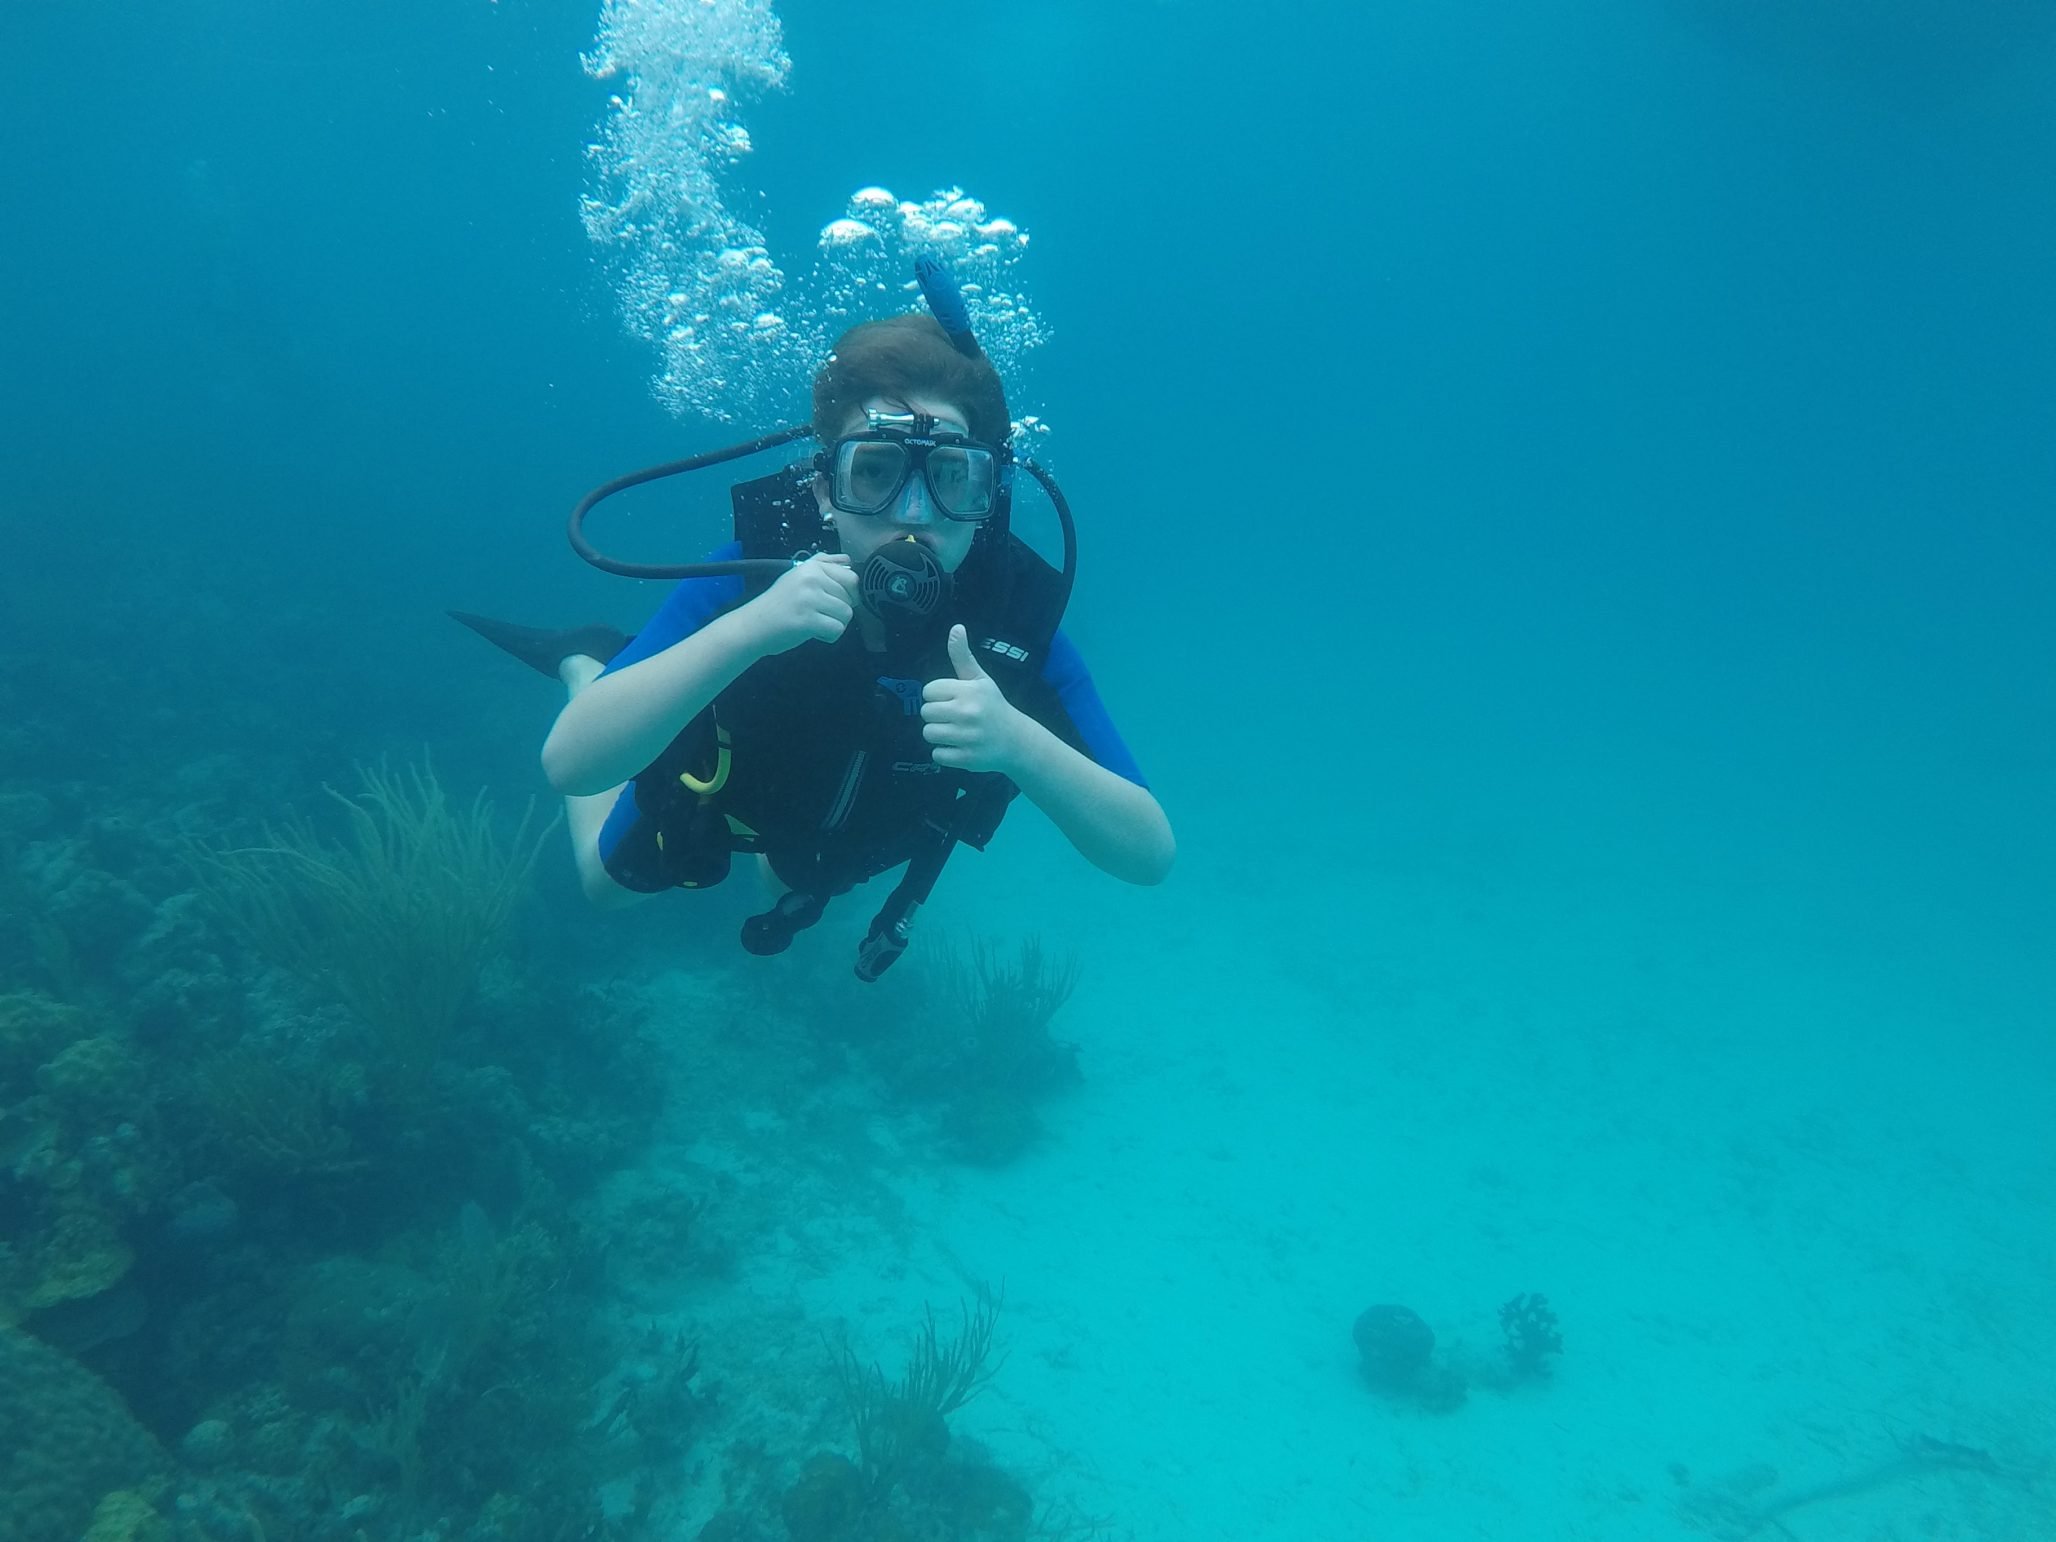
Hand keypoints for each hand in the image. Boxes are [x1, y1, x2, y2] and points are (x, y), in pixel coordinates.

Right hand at [748, 553, 857, 654]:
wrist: (753, 625)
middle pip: (850, 598)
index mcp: (812, 567)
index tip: (834, 601)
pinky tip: (813, 632)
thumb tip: (847, 560)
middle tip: (817, 614)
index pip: (852, 577)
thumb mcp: (798, 576)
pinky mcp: (807, 620)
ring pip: (846, 614)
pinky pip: (837, 629)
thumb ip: (823, 565)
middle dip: (839, 611)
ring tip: (814, 622)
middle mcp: (812, 579)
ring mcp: (809, 599)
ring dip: (834, 624)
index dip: (849, 594)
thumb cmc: (778, 604)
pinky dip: (829, 636)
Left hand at [922, 625, 1030, 774]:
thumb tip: (956, 627)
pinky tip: (959, 747)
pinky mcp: (966, 759)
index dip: (937, 696)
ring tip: (955, 732)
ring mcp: (967, 738)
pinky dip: (945, 753)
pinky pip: (937, 755)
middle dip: (936, 715)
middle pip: (925, 713)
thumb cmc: (993, 706)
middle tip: (953, 717)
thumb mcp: (980, 679)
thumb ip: (962, 656)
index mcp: (969, 691)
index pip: (929, 691)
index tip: (952, 700)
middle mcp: (968, 713)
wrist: (1017, 740)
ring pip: (928, 734)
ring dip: (938, 735)